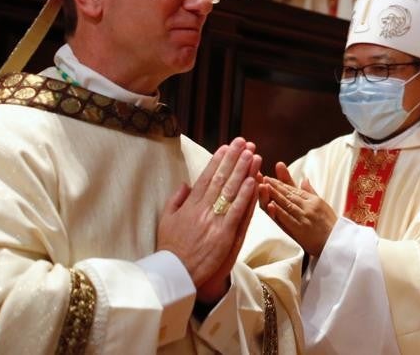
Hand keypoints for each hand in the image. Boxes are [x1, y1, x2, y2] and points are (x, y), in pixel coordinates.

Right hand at [157, 138, 260, 302]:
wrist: (176, 276)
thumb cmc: (171, 250)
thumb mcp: (166, 222)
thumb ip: (175, 201)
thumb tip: (185, 183)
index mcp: (189, 206)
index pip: (206, 177)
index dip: (218, 161)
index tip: (227, 147)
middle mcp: (202, 210)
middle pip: (221, 179)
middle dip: (234, 159)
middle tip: (245, 142)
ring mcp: (215, 221)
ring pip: (232, 191)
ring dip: (244, 171)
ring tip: (253, 154)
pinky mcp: (225, 235)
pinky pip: (238, 211)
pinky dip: (246, 195)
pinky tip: (254, 180)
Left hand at [258, 162, 336, 256]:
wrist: (338, 243)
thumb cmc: (332, 226)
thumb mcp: (324, 205)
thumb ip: (312, 193)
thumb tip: (304, 179)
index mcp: (314, 200)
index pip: (294, 189)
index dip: (281, 183)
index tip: (270, 177)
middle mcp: (309, 206)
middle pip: (289, 194)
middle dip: (274, 185)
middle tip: (262, 177)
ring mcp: (305, 217)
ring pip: (287, 203)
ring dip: (274, 194)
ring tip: (263, 186)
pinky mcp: (301, 228)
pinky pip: (288, 218)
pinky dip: (279, 211)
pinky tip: (270, 205)